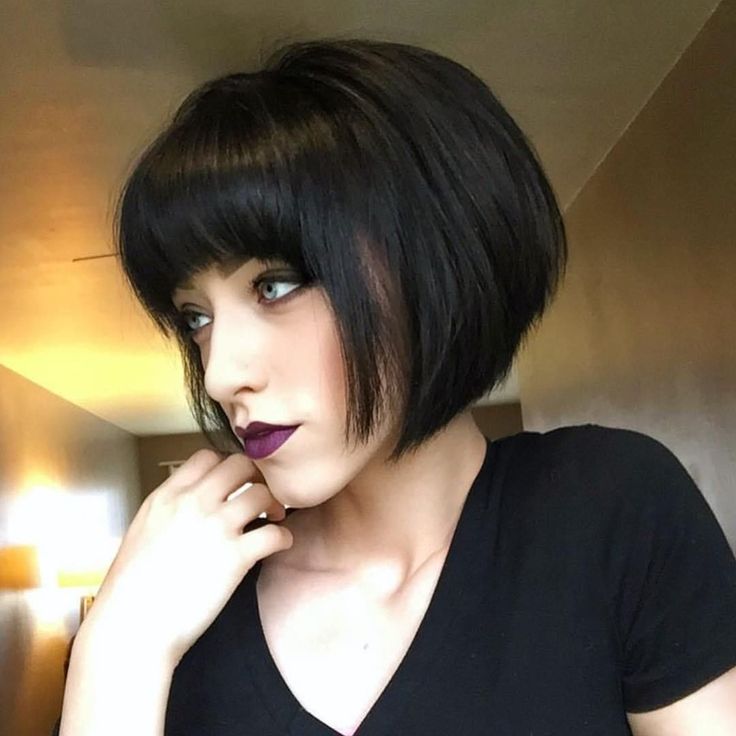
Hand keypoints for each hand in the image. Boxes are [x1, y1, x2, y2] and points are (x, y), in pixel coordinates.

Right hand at [80, 449, 292, 667]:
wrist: (132, 627)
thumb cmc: (131, 589)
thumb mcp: (142, 531)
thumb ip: (170, 510)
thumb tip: (193, 505)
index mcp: (167, 496)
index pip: (207, 456)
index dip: (225, 466)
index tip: (234, 483)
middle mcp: (193, 503)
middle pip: (240, 465)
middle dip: (255, 477)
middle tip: (260, 496)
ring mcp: (216, 526)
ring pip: (261, 493)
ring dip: (273, 504)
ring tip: (274, 519)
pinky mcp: (236, 556)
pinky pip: (275, 533)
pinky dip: (283, 537)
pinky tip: (280, 544)